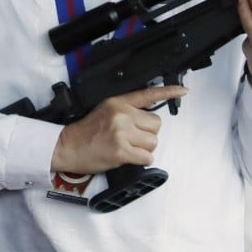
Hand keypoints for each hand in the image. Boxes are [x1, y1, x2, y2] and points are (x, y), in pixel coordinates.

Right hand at [50, 84, 185, 173]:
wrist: (68, 146)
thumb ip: (127, 108)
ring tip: (128, 147)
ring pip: (153, 142)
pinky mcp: (122, 151)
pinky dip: (141, 160)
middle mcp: (122, 115)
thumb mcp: (106, 109)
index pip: (148, 94)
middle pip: (156, 125)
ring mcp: (122, 133)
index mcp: (118, 102)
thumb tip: (149, 113)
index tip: (183, 91)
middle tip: (132, 137)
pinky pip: (147, 157)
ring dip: (145, 148)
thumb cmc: (86, 131)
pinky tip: (128, 157)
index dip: (169, 92)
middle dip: (148, 133)